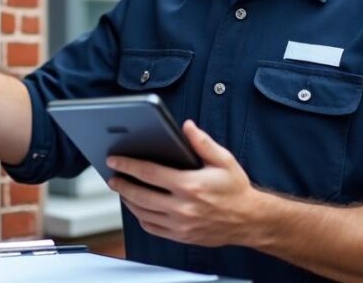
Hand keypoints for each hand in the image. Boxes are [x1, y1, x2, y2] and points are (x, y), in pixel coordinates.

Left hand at [107, 120, 258, 247]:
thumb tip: (186, 126)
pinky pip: (152, 228)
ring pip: (143, 213)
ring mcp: (180, 225)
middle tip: (112, 176)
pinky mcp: (181, 236)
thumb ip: (202, 142)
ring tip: (122, 189)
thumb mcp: (223, 160)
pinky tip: (138, 206)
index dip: (128, 165)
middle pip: (141, 195)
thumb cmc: (236, 189)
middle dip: (122, 184)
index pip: (150, 173)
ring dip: (128, 200)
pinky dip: (140, 217)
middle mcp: (183, 207)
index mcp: (190, 185)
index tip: (115, 160)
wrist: (250, 220)